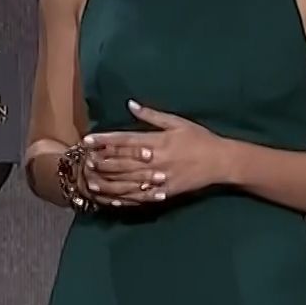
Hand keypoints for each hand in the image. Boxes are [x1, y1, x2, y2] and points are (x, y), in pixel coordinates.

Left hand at [82, 100, 228, 203]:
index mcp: (158, 141)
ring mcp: (160, 178)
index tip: (88, 140)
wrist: (221, 162)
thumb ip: (151, 115)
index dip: (105, 140)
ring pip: (129, 181)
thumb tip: (129, 104)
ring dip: (109, 182)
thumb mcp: (177, 122)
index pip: (126, 140)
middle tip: (84, 162)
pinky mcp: (165, 192)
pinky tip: (112, 200)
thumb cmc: (199, 139)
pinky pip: (142, 197)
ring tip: (92, 181)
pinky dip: (126, 199)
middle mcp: (156, 160)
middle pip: (123, 162)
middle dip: (102, 162)